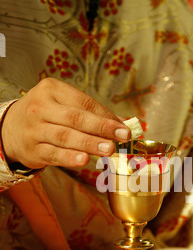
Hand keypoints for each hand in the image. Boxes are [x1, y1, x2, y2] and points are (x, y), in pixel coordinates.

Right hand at [1, 78, 130, 168]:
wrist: (10, 129)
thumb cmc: (46, 115)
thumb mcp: (63, 105)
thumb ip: (91, 113)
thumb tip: (122, 124)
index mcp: (52, 90)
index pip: (84, 103)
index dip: (106, 116)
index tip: (124, 128)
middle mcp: (41, 107)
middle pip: (76, 118)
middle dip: (101, 128)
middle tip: (122, 137)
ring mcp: (35, 129)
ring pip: (65, 136)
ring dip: (89, 143)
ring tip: (108, 149)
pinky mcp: (32, 149)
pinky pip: (53, 154)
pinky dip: (69, 158)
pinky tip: (84, 160)